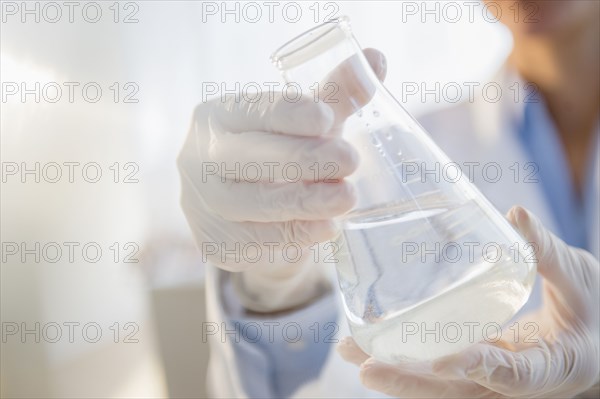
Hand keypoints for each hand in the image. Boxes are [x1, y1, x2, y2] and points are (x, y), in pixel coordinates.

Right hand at [178, 49, 386, 312]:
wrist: (243, 209)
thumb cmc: (277, 154)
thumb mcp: (303, 124)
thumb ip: (335, 95)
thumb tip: (377, 59)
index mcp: (217, 117)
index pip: (252, 111)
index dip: (289, 114)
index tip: (327, 118)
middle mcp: (199, 159)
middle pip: (249, 158)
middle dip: (303, 159)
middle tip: (351, 160)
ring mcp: (202, 204)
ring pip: (251, 204)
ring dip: (303, 203)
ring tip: (346, 199)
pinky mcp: (214, 242)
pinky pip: (254, 242)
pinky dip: (293, 236)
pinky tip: (325, 229)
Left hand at [338, 206, 598, 397]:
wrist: (598, 340)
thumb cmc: (595, 310)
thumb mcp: (579, 280)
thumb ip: (545, 252)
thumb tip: (516, 215)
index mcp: (556, 366)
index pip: (514, 376)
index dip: (479, 368)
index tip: (440, 359)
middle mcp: (520, 385)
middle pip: (462, 391)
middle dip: (412, 382)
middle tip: (365, 365)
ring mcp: (497, 381)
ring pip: (446, 388)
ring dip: (400, 375)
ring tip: (354, 355)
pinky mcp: (483, 367)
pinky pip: (445, 373)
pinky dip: (411, 364)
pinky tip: (378, 347)